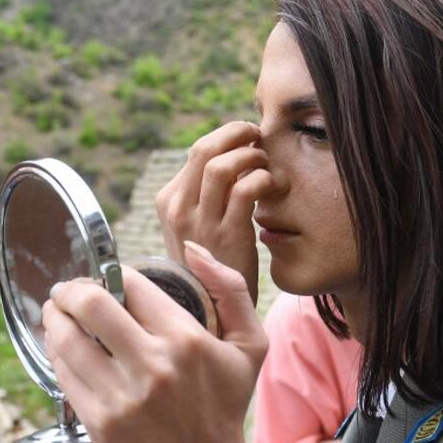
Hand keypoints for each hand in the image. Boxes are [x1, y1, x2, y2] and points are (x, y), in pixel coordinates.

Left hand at [43, 241, 274, 442]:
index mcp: (187, 339)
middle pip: (90, 305)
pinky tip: (60, 345)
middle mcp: (153, 365)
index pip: (131, 284)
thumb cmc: (224, 406)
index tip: (107, 277)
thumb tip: (194, 250)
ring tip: (56, 313)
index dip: (113, 273)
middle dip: (70, 290)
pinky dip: (55, 352)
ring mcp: (122, 396)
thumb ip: (231, 288)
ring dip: (54, 318)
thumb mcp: (251, 345)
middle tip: (67, 291)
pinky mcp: (99, 421)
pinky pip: (63, 373)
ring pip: (67, 338)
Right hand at [155, 121, 273, 303]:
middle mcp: (178, 208)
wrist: (212, 309)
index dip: (228, 137)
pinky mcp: (227, 236)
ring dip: (251, 155)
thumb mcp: (194, 226)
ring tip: (265, 163)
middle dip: (237, 133)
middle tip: (258, 135)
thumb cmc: (211, 264)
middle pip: (204, 148)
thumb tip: (234, 153)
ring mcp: (200, 223)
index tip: (248, 139)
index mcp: (169, 201)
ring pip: (222, 165)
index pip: (198, 150)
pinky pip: (245, 189)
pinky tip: (274, 185)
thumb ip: (206, 193)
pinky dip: (263, 178)